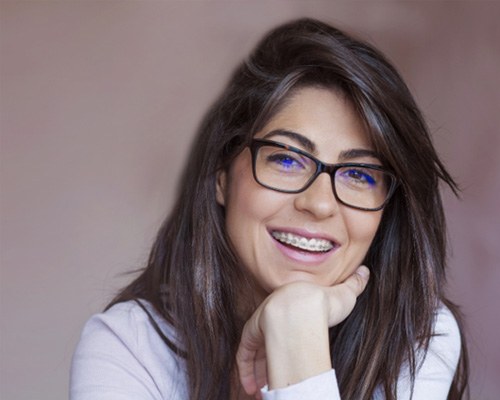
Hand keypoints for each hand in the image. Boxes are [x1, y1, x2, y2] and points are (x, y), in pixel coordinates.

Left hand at [236, 266, 369, 396]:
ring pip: (256, 351)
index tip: (290, 356)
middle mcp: (273, 313)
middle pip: (270, 339)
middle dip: (272, 360)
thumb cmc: (325, 302)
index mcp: (291, 302)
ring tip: (262, 392)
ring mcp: (261, 324)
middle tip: (275, 379)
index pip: (285, 322)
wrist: (305, 305)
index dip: (286, 340)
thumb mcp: (344, 294)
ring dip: (258, 372)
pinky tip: (252, 388)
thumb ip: (354, 284)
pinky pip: (244, 356)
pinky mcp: (252, 335)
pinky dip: (246, 373)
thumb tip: (366, 270)